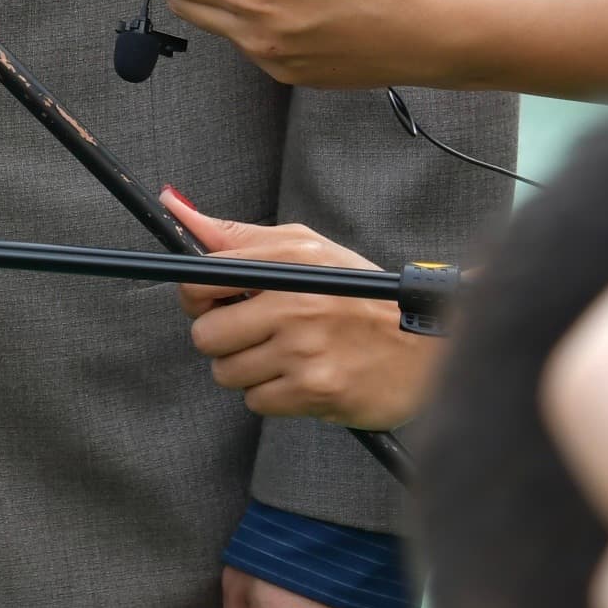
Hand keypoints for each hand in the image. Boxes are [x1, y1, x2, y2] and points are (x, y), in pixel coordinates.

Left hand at [165, 191, 432, 429]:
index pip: (197, 283)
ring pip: (227, 373)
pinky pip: (258, 401)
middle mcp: (294, 304)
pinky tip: (304, 378)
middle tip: (257, 335)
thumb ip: (236, 235)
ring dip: (250, 370)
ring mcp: (305, 350)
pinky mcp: (318, 391)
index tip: (219, 304)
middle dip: (224, 339)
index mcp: (288, 262)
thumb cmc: (360, 292)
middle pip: (205, 336)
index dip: (199, 299)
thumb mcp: (305, 248)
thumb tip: (175, 206)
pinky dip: (274, 396)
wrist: (432, 342)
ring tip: (289, 356)